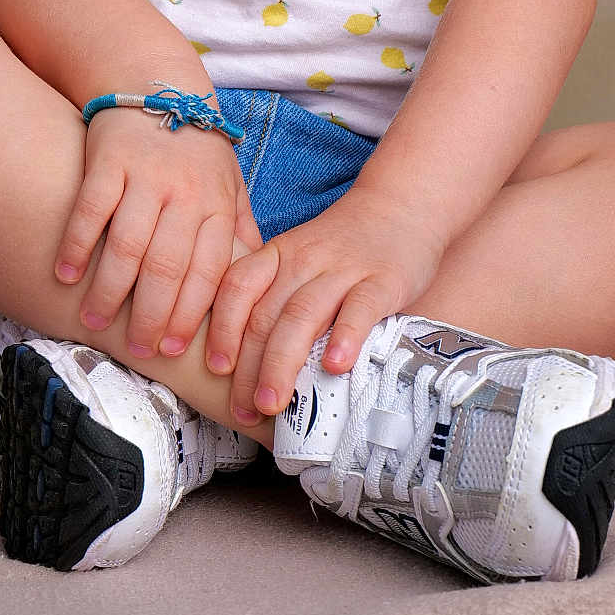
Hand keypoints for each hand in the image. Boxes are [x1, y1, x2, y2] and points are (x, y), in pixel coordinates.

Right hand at [54, 106, 263, 358]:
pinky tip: (66, 274)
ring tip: (95, 321)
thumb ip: (240, 229)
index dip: (191, 315)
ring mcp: (147, 176)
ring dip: (110, 290)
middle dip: (152, 316)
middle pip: (168, 268)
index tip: (175, 351)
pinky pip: (92, 210)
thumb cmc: (195, 147)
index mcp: (218, 204)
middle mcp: (186, 193)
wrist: (156, 84)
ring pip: (129, 246)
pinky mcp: (110, 160)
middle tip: (136, 349)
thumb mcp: (230, 183)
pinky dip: (78, 245)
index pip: (209, 271)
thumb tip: (255, 279)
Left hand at [205, 188, 446, 422]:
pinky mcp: (382, 281)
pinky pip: (359, 309)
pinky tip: (335, 366)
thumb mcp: (298, 257)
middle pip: (266, 315)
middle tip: (243, 410)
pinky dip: (345, 337)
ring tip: (273, 402)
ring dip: (282, 362)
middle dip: (249, 368)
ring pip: (303, 316)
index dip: (222, 329)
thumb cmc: (342, 244)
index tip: (216, 369)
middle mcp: (303, 261)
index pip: (238, 288)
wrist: (399, 204)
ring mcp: (343, 270)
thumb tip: (243, 362)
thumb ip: (275, 295)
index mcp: (277, 255)